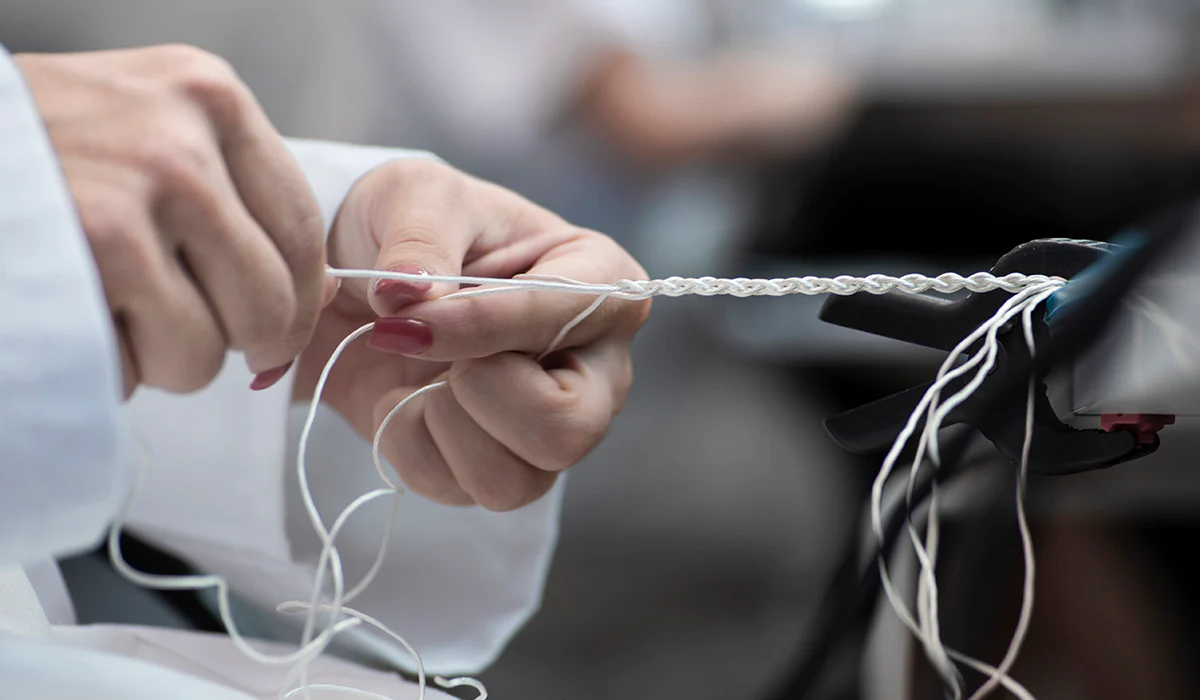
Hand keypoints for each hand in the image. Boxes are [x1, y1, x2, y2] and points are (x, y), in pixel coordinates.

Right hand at [17, 45, 333, 396]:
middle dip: (225, 339)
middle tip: (165, 318)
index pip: (300, 232)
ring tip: (101, 307)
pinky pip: (138, 369)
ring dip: (157, 359)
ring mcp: (136, 194)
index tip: (268, 329)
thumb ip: (223, 190)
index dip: (293, 302)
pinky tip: (64, 310)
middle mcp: (183, 138)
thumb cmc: (28, 148)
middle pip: (270, 305)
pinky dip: (102, 367)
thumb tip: (318, 293)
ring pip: (207, 352)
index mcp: (207, 95)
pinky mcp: (93, 253)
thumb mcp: (136, 122)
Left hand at [295, 159, 649, 510]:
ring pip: (519, 481)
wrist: (359, 279)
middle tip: (431, 347)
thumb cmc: (413, 225)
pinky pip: (461, 492)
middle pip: (569, 430)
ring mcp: (552, 425)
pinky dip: (410, 444)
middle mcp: (595, 367)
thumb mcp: (417, 195)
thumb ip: (420, 239)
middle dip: (481, 394)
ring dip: (443, 423)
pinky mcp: (501, 467)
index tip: (406, 311)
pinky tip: (404, 397)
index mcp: (604, 283)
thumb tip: (406, 296)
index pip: (568, 320)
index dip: (480, 324)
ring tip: (418, 370)